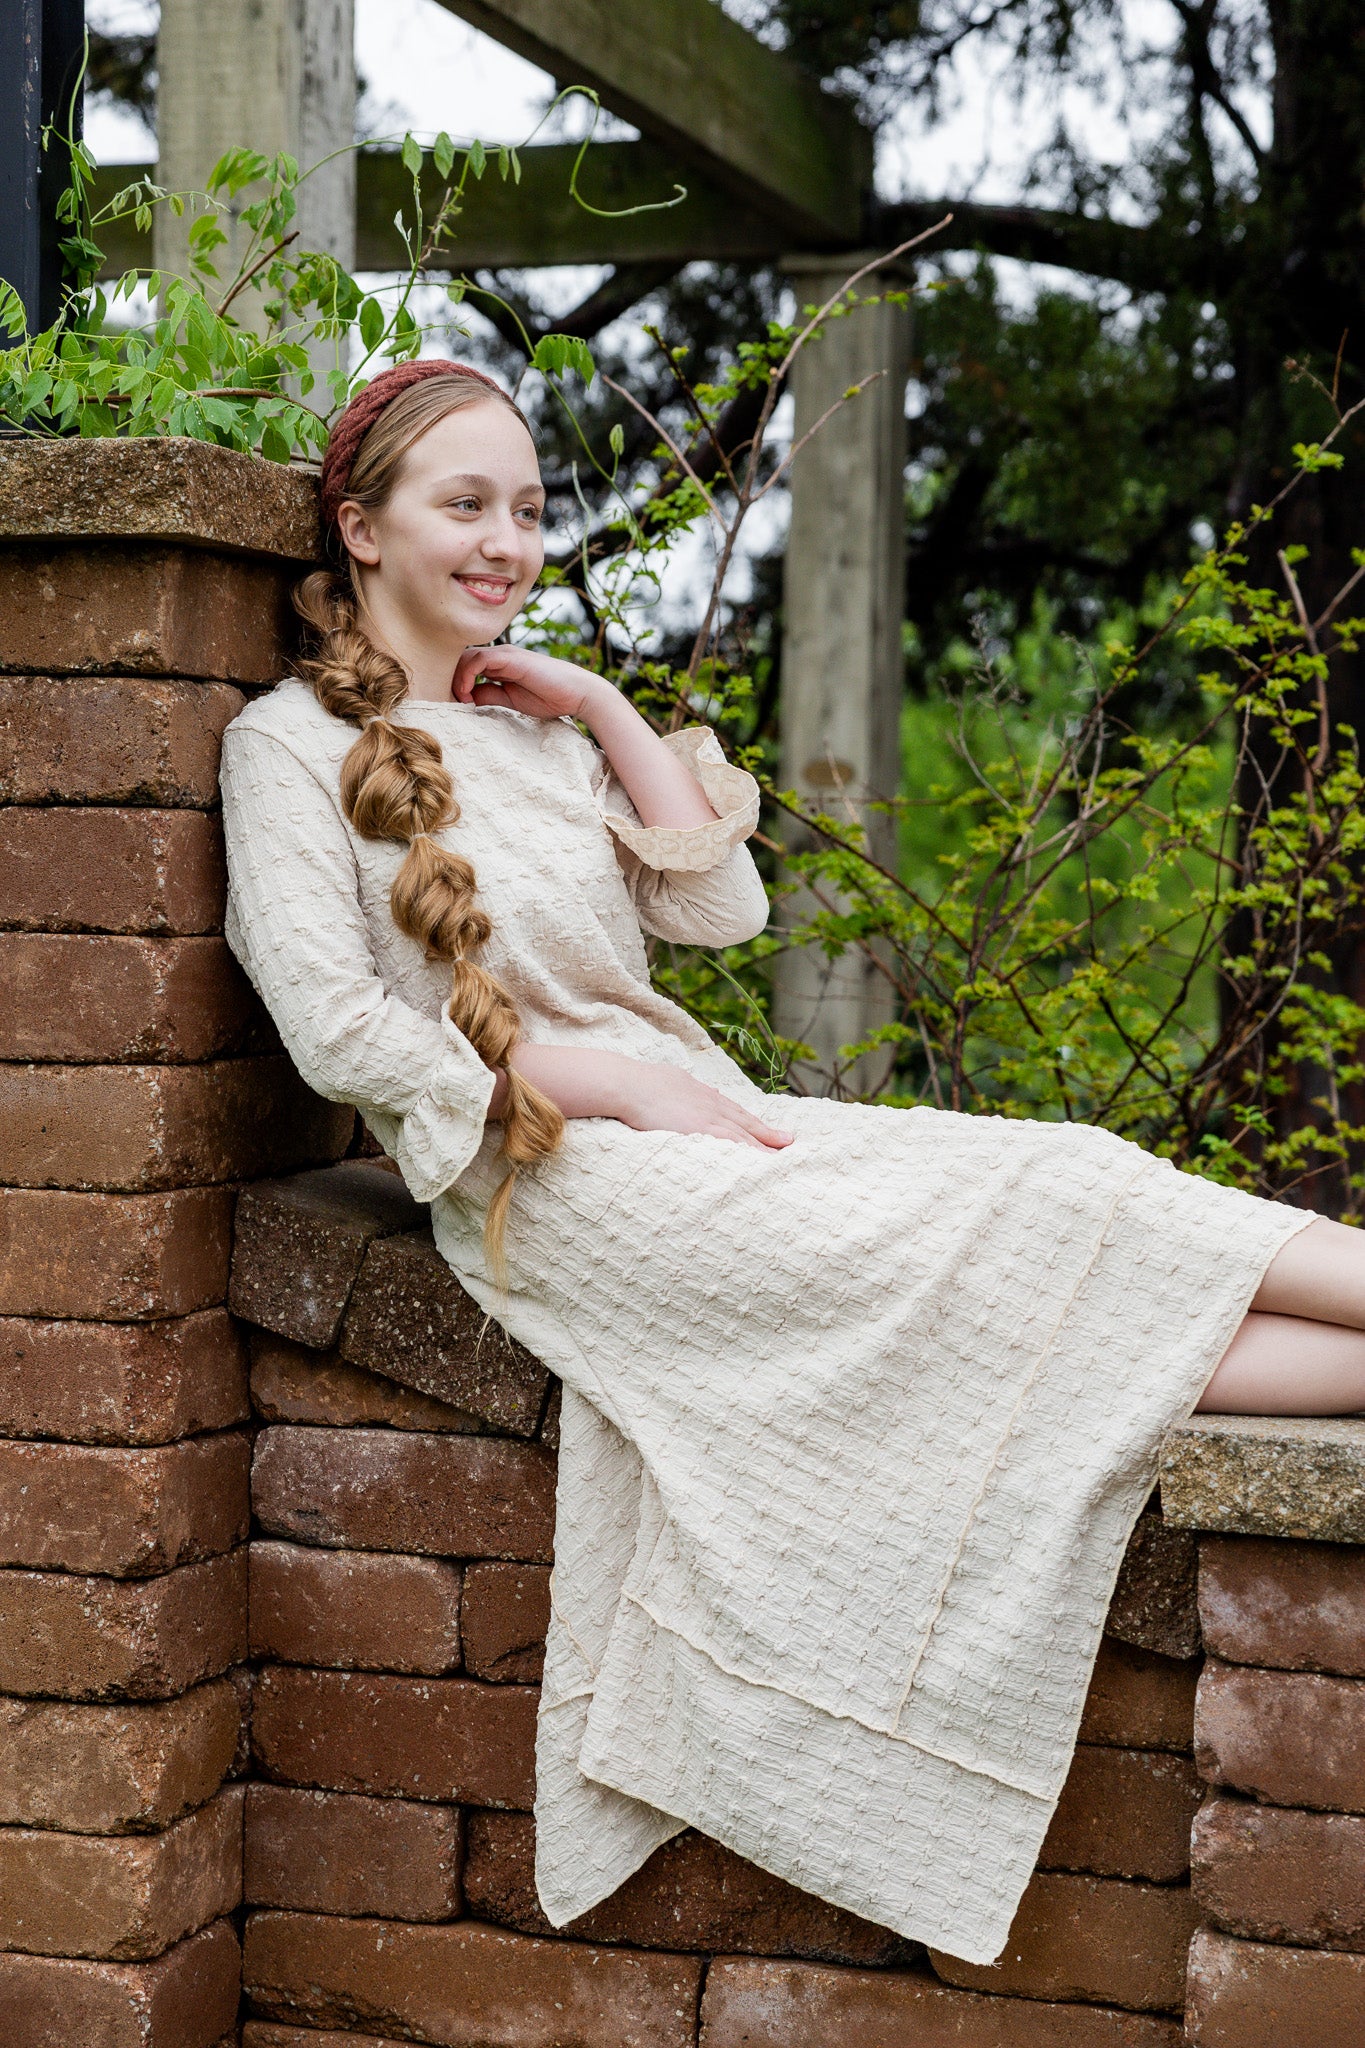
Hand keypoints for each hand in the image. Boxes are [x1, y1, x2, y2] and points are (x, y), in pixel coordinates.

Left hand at [452, 644, 608, 721]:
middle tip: (449, 702)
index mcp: (499, 664)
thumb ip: (489, 695)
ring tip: (459, 699)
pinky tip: (467, 694)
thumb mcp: (510, 700)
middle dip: (450, 679)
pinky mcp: (511, 658)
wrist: (577, 693)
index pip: (466, 666)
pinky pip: (479, 659)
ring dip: (456, 679)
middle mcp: (499, 655)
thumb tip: (466, 699)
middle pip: (462, 658)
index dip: (455, 683)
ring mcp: (505, 654)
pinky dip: (467, 675)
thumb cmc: (549, 697)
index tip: (455, 705)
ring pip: (467, 656)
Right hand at [504, 1045, 794, 1152]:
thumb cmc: (631, 1082)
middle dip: (768, 1133)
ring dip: (764, 1146)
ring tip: (785, 1157)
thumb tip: (668, 1088)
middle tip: (791, 1143)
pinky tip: (762, 1166)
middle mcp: (708, 1103)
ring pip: (743, 1135)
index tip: (767, 1128)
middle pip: (744, 1122)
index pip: (730, 1110)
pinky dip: (749, 1154)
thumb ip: (669, 1088)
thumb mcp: (657, 1079)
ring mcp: (706, 1117)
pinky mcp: (701, 1130)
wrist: (623, 1083)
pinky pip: (733, 1145)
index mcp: (697, 1091)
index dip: (751, 1121)